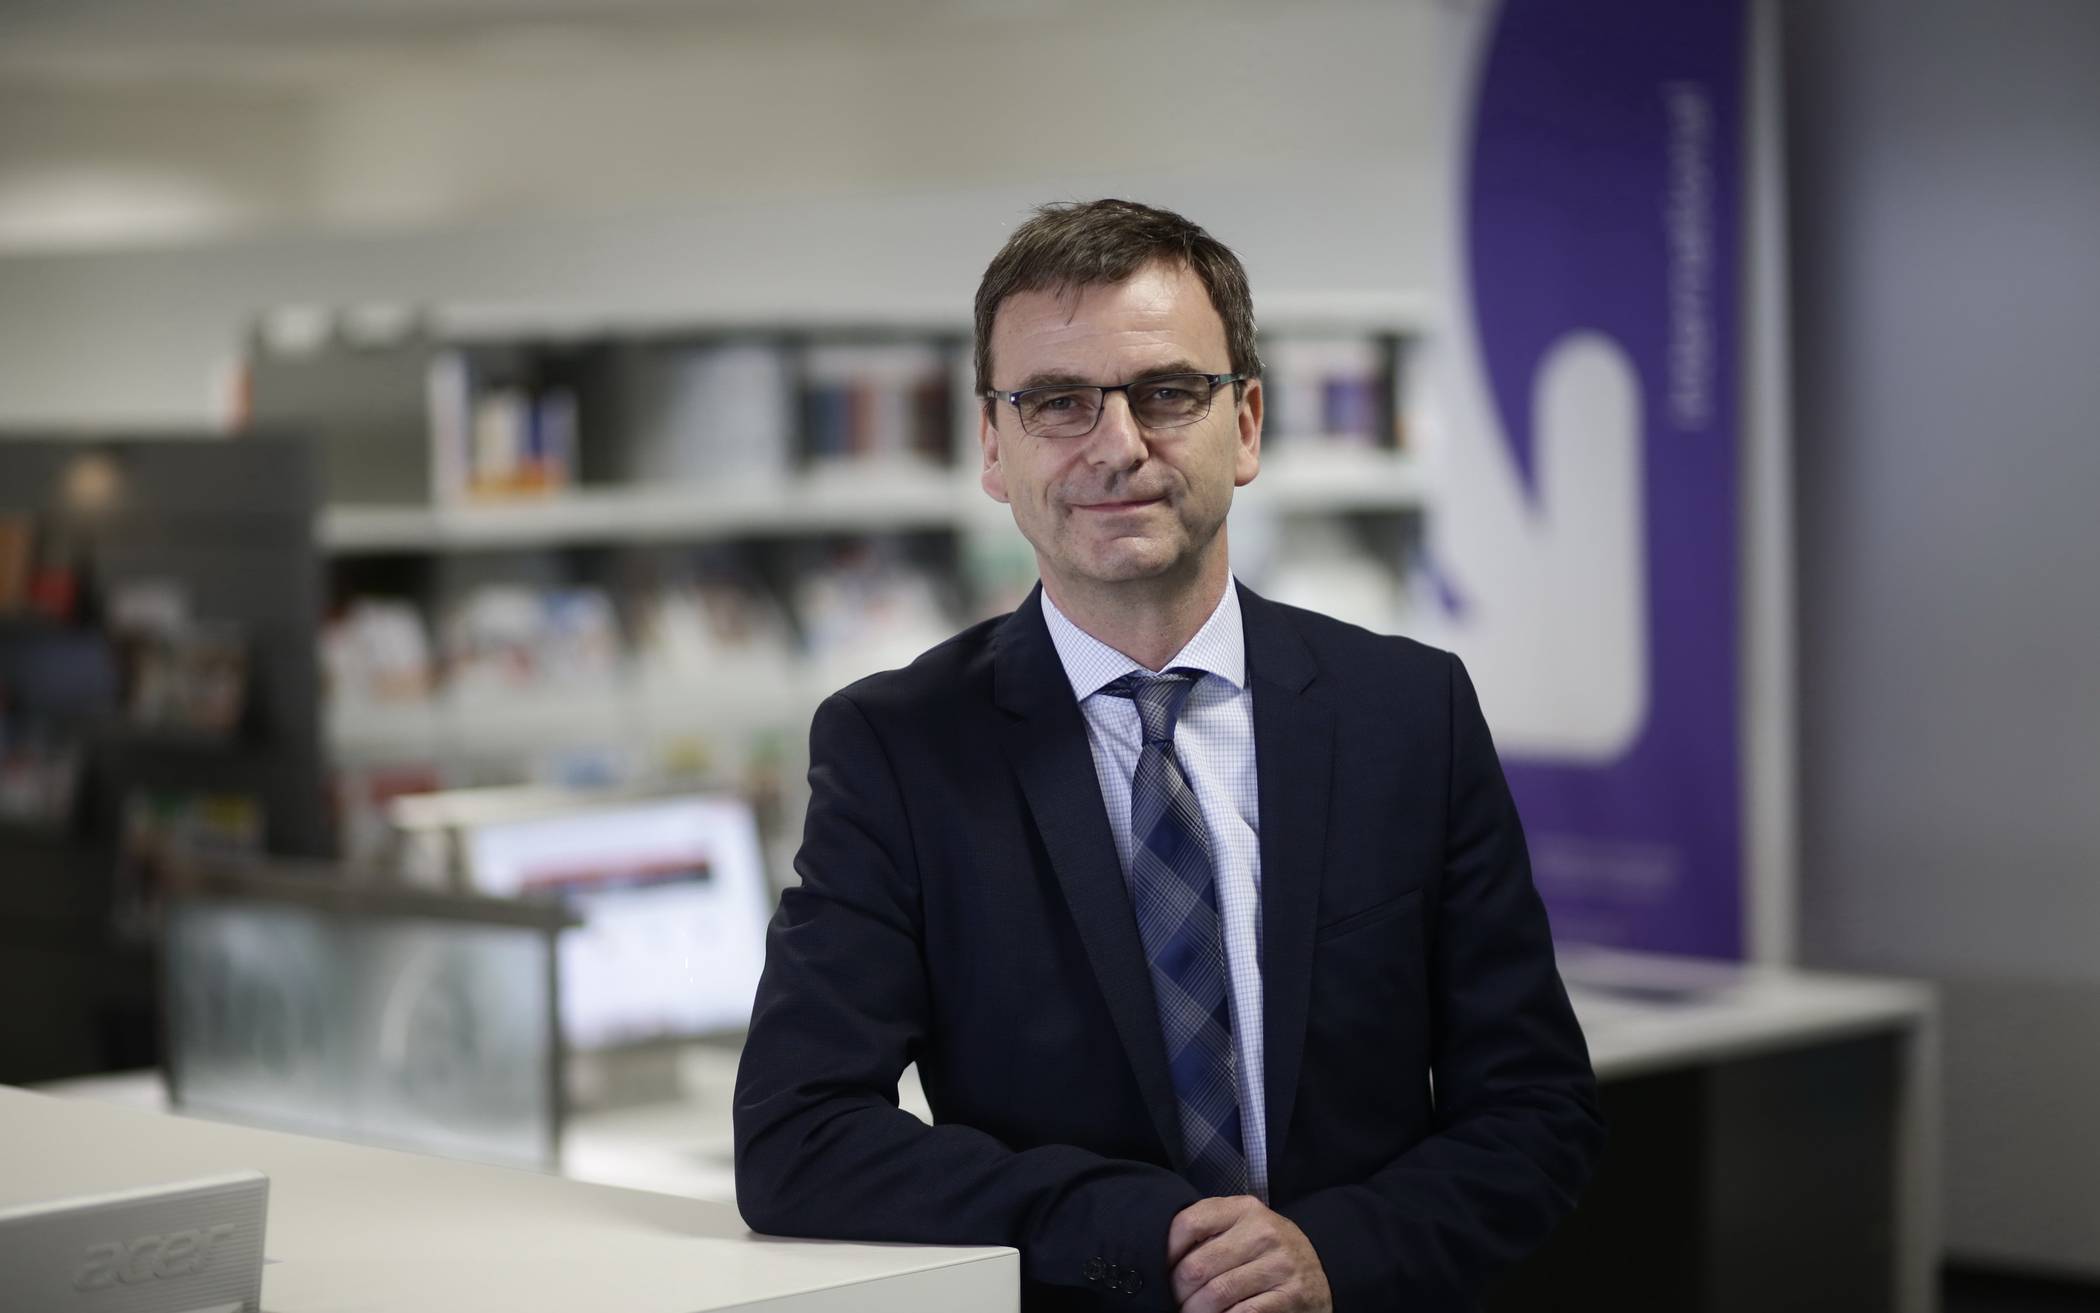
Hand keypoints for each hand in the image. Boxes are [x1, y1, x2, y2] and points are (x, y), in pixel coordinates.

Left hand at [1166, 1195, 1331, 1312]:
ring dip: (1196, 1312)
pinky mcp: (1291, 1295)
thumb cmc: (1267, 1251)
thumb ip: (1210, 1232)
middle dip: (1178, 1293)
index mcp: (1244, 1209)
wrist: (1319, 1272)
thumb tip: (1164, 1258)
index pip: (1188, 1224)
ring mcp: (1280, 1264)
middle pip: (1197, 1266)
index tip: (1162, 1271)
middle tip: (1175, 1302)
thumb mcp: (1243, 1227)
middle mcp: (1263, 1232)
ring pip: (1217, 1294)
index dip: (1166, 1253)